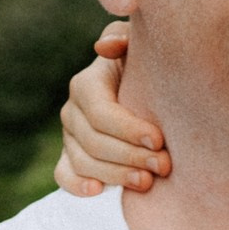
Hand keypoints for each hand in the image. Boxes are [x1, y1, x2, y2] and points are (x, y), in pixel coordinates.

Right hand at [56, 23, 170, 195]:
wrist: (152, 92)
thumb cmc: (152, 67)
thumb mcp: (143, 48)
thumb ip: (125, 39)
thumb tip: (103, 48)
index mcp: (87, 83)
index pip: (101, 112)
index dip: (129, 129)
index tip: (159, 140)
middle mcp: (73, 110)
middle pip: (94, 142)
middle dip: (130, 156)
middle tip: (164, 165)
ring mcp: (69, 137)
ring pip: (84, 162)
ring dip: (116, 175)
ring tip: (148, 181)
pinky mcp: (71, 159)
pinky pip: (64, 175)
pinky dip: (77, 185)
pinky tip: (98, 191)